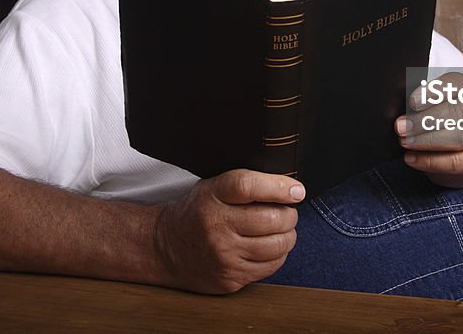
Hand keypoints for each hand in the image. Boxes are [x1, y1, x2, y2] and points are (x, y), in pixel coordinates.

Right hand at [153, 169, 303, 293]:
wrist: (165, 248)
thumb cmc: (197, 213)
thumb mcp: (211, 188)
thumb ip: (243, 185)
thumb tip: (289, 186)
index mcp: (212, 196)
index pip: (249, 186)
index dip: (279, 186)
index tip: (297, 190)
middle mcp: (216, 226)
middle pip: (271, 218)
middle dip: (289, 214)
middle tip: (287, 212)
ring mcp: (223, 255)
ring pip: (276, 245)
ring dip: (288, 236)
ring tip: (282, 230)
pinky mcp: (230, 278)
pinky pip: (270, 267)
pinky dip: (278, 255)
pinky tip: (270, 248)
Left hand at [395, 72, 462, 204]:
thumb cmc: (443, 123)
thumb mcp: (433, 105)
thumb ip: (420, 103)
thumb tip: (396, 107)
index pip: (455, 84)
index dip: (434, 92)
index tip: (413, 102)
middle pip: (455, 113)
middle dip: (425, 121)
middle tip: (400, 127)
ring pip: (458, 137)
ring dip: (426, 141)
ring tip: (404, 142)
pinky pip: (454, 161)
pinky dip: (429, 161)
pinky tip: (410, 159)